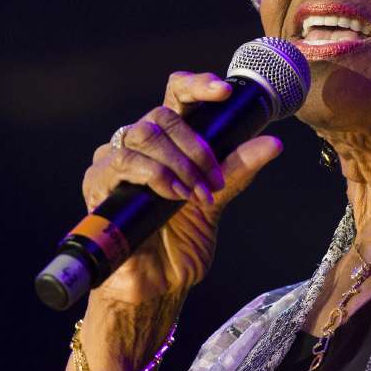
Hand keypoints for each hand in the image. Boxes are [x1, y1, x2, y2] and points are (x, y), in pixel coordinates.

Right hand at [81, 72, 282, 303]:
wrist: (157, 285)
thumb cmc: (181, 243)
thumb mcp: (216, 201)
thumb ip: (237, 170)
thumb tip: (272, 142)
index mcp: (169, 143)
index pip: (176, 97)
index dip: (197, 85)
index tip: (224, 91)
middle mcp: (139, 146)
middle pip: (160, 115)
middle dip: (193, 145)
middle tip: (211, 178)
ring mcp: (115, 162)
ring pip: (142, 135)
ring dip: (176, 163)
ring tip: (193, 193)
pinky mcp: (98, 183)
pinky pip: (121, 161)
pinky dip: (154, 175)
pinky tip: (171, 195)